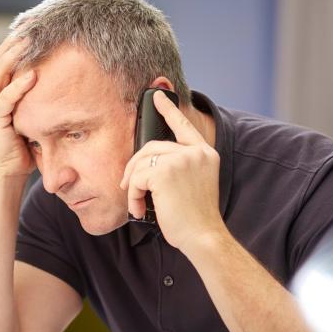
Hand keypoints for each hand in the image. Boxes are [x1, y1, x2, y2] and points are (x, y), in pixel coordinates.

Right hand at [0, 36, 37, 179]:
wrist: (8, 172)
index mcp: (2, 89)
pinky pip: (5, 99)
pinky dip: (18, 86)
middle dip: (17, 39)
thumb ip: (44, 98)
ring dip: (15, 55)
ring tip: (30, 40)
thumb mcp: (36, 115)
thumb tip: (73, 83)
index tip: (37, 22)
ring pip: (0, 73)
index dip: (20, 38)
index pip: (8, 56)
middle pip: (1, 58)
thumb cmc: (25, 145)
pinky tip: (32, 75)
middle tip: (34, 22)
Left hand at [119, 91, 226, 250]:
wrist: (203, 236)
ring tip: (138, 205)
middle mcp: (196, 152)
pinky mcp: (165, 171)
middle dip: (134, 167)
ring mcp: (181, 159)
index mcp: (205, 153)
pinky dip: (133, 195)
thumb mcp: (193, 185)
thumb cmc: (195, 218)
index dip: (168, 109)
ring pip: (141, 163)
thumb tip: (145, 163)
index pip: (184, 125)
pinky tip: (139, 209)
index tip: (156, 95)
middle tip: (127, 186)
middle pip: (151, 147)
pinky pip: (136, 178)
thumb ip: (178, 167)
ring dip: (133, 186)